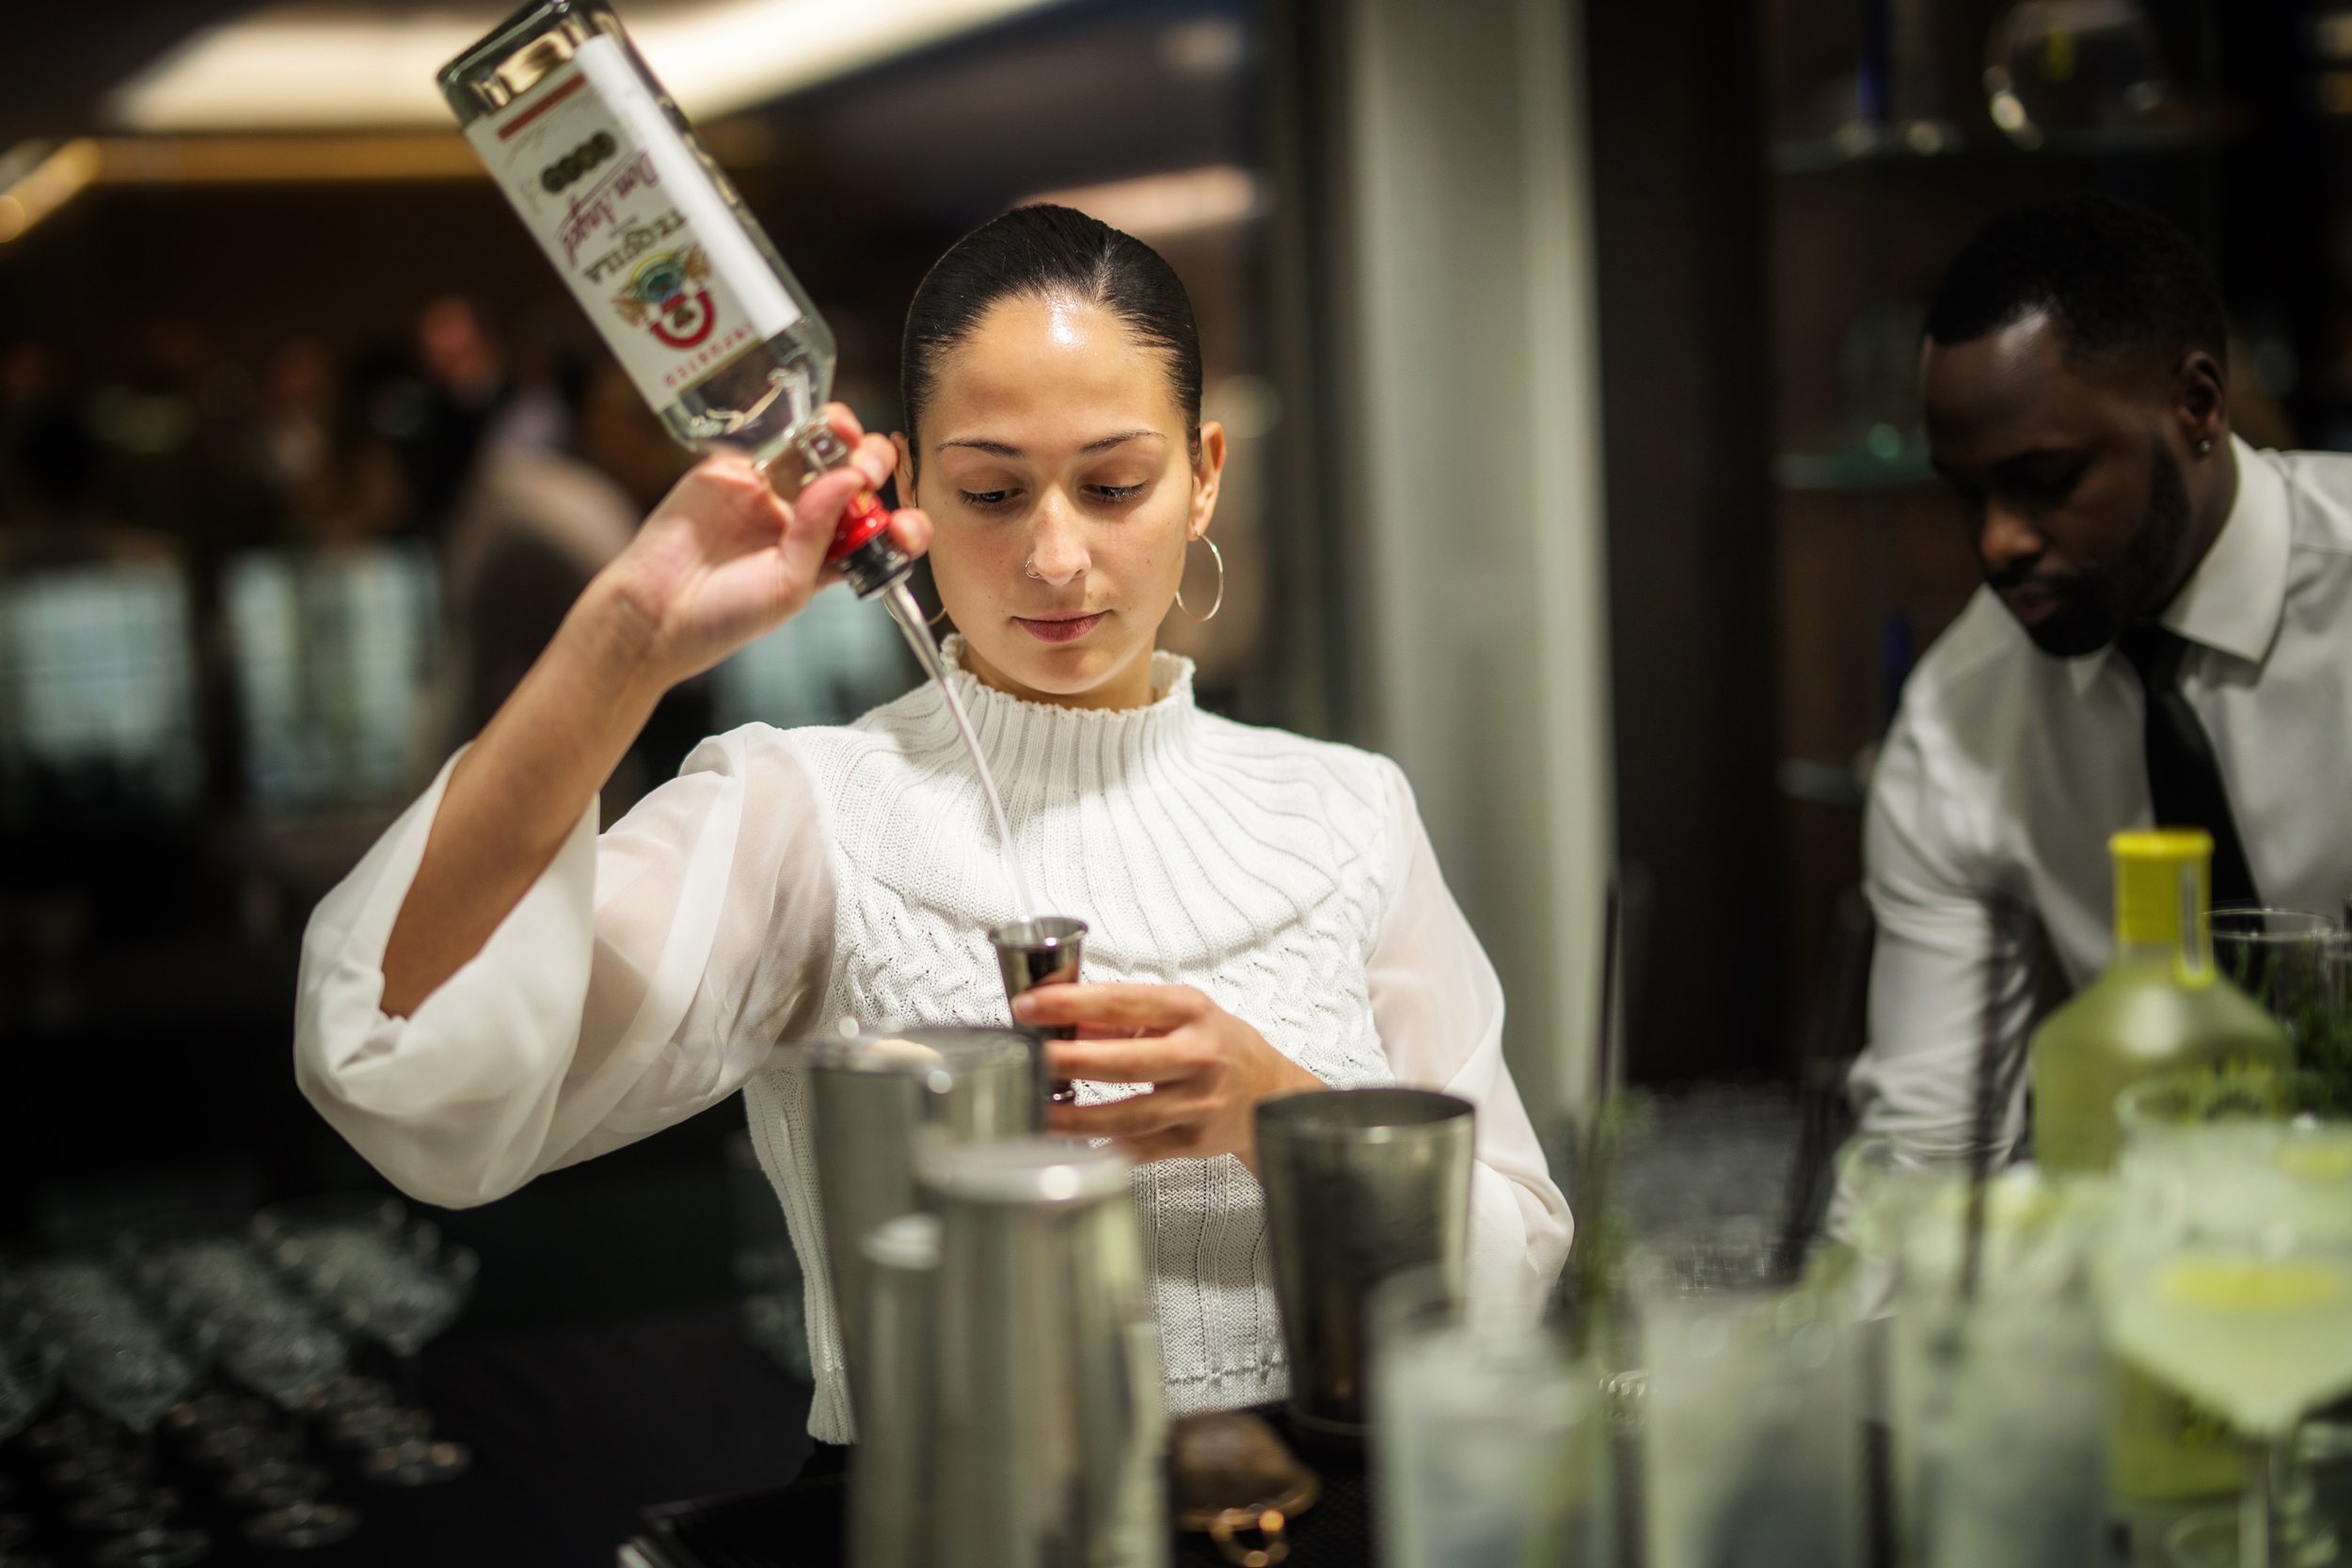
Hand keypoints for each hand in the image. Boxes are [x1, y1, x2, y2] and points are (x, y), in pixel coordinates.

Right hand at [596, 403, 930, 691]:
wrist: (653, 614)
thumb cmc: (723, 618)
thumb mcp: (790, 585)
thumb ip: (821, 533)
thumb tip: (850, 478)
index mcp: (826, 557)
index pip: (876, 528)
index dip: (900, 521)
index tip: (907, 523)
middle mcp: (801, 520)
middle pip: (852, 478)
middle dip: (873, 465)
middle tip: (867, 467)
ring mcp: (767, 491)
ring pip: (816, 449)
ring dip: (840, 435)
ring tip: (843, 435)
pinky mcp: (730, 469)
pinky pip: (768, 438)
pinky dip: (790, 425)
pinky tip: (804, 428)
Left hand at [1013, 984, 1326, 1171]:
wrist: (1270, 1093)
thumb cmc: (1220, 1045)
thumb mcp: (1180, 1013)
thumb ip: (1122, 1017)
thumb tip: (1061, 1020)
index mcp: (1190, 1012)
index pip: (1122, 1001)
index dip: (1070, 1004)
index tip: (1029, 1006)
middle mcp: (1198, 1056)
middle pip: (1127, 1062)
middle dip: (1072, 1061)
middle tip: (1031, 1059)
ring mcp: (1197, 1103)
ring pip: (1130, 1116)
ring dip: (1078, 1117)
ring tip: (1039, 1111)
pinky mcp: (1193, 1141)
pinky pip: (1140, 1150)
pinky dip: (1104, 1151)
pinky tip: (1072, 1148)